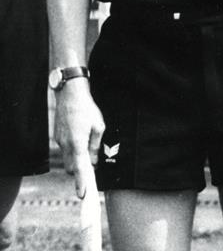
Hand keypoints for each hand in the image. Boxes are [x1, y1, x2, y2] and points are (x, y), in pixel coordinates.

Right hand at [53, 81, 104, 197]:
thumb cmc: (87, 109)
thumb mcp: (99, 127)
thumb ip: (95, 146)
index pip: (80, 168)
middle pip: (71, 167)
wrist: (70, 95)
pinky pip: (65, 149)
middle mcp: (65, 145)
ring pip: (67, 159)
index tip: (83, 194)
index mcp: (77, 143)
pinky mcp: (57, 137)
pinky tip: (81, 140)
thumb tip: (93, 162)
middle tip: (92, 170)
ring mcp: (59, 141)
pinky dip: (73, 151)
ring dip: (77, 161)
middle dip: (80, 171)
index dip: (82, 182)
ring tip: (88, 151)